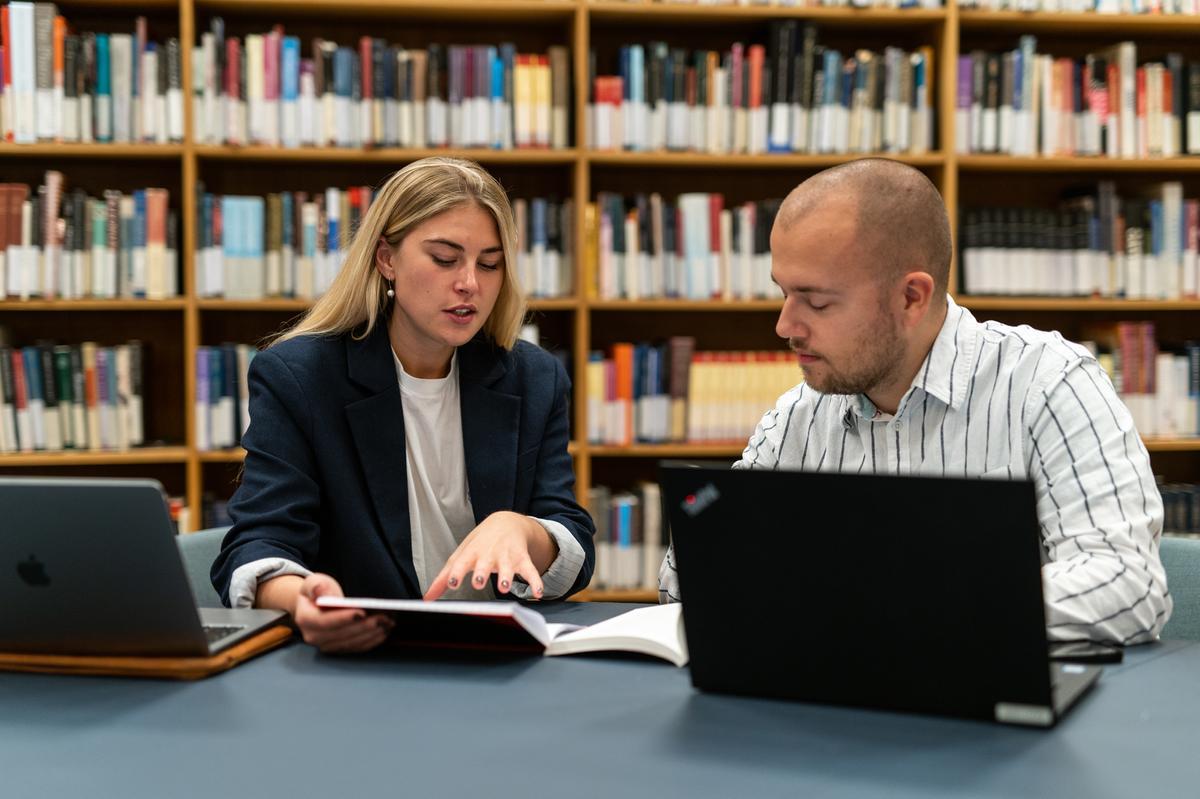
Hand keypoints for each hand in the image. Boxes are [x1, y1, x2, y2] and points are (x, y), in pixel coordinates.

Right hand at [293, 573, 393, 652]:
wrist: (314, 605)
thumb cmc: (316, 592)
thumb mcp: (313, 582)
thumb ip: (316, 586)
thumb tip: (321, 593)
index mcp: (305, 619)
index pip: (324, 622)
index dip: (343, 618)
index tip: (361, 612)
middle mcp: (313, 637)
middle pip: (342, 634)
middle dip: (364, 626)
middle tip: (383, 617)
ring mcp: (326, 645)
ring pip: (351, 643)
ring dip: (371, 634)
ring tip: (388, 622)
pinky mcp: (338, 649)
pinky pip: (356, 648)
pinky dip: (371, 640)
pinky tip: (384, 631)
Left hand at [424, 511, 555, 600]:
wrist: (507, 522)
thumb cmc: (480, 543)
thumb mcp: (461, 555)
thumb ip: (444, 577)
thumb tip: (427, 597)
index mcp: (472, 554)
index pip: (462, 562)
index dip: (457, 573)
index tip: (453, 583)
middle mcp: (489, 554)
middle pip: (485, 563)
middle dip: (482, 572)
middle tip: (479, 582)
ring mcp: (507, 556)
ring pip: (508, 566)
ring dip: (507, 576)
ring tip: (505, 587)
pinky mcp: (522, 559)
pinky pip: (530, 570)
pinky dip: (536, 581)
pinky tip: (538, 593)